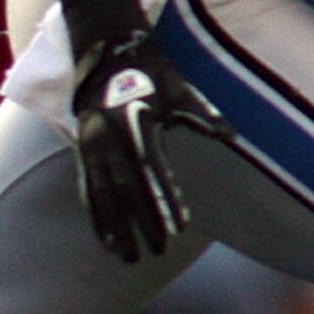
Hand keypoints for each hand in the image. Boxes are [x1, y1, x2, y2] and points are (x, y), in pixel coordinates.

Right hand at [69, 29, 233, 263]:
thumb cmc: (151, 74)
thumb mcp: (180, 89)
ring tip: (130, 257)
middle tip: (159, 251)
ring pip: (103, 196)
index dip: (164, 200)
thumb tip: (231, 135)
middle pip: (126, 189)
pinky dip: (97, 218)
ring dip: (116, 230)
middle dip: (142, 223)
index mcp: (134, 122)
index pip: (151, 169)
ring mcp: (91, 147)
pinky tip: (106, 242)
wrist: (105, 56)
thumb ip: (202, 114)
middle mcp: (108, 137)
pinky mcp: (82, 154)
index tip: (179, 227)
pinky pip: (88, 191)